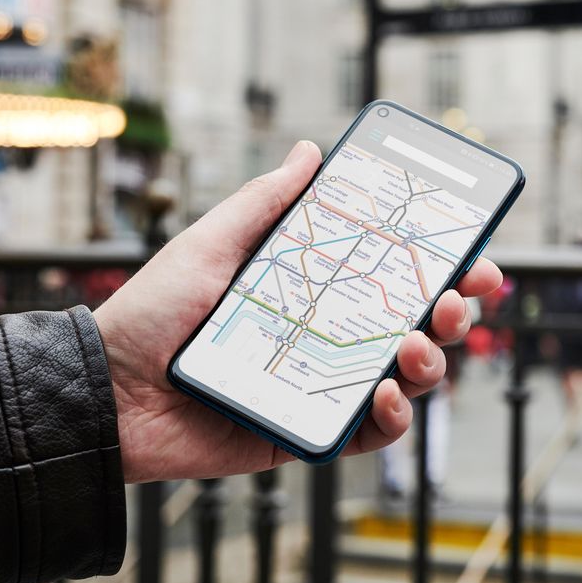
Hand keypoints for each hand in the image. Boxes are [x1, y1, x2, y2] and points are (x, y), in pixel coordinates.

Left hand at [94, 141, 502, 481]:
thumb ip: (264, 201)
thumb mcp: (213, 243)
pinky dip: (390, 418)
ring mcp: (319, 386)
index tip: (473, 255)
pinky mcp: (305, 433)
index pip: (390, 275)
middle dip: (450, 310)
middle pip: (412, 324)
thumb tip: (309, 150)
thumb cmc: (155, 310)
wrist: (108, 391)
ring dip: (429, 361)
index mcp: (312, 289)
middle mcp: (325, 336)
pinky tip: (384, 395)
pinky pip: (367, 432)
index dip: (440, 266)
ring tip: (415, 345)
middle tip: (456, 297)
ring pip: (403, 377)